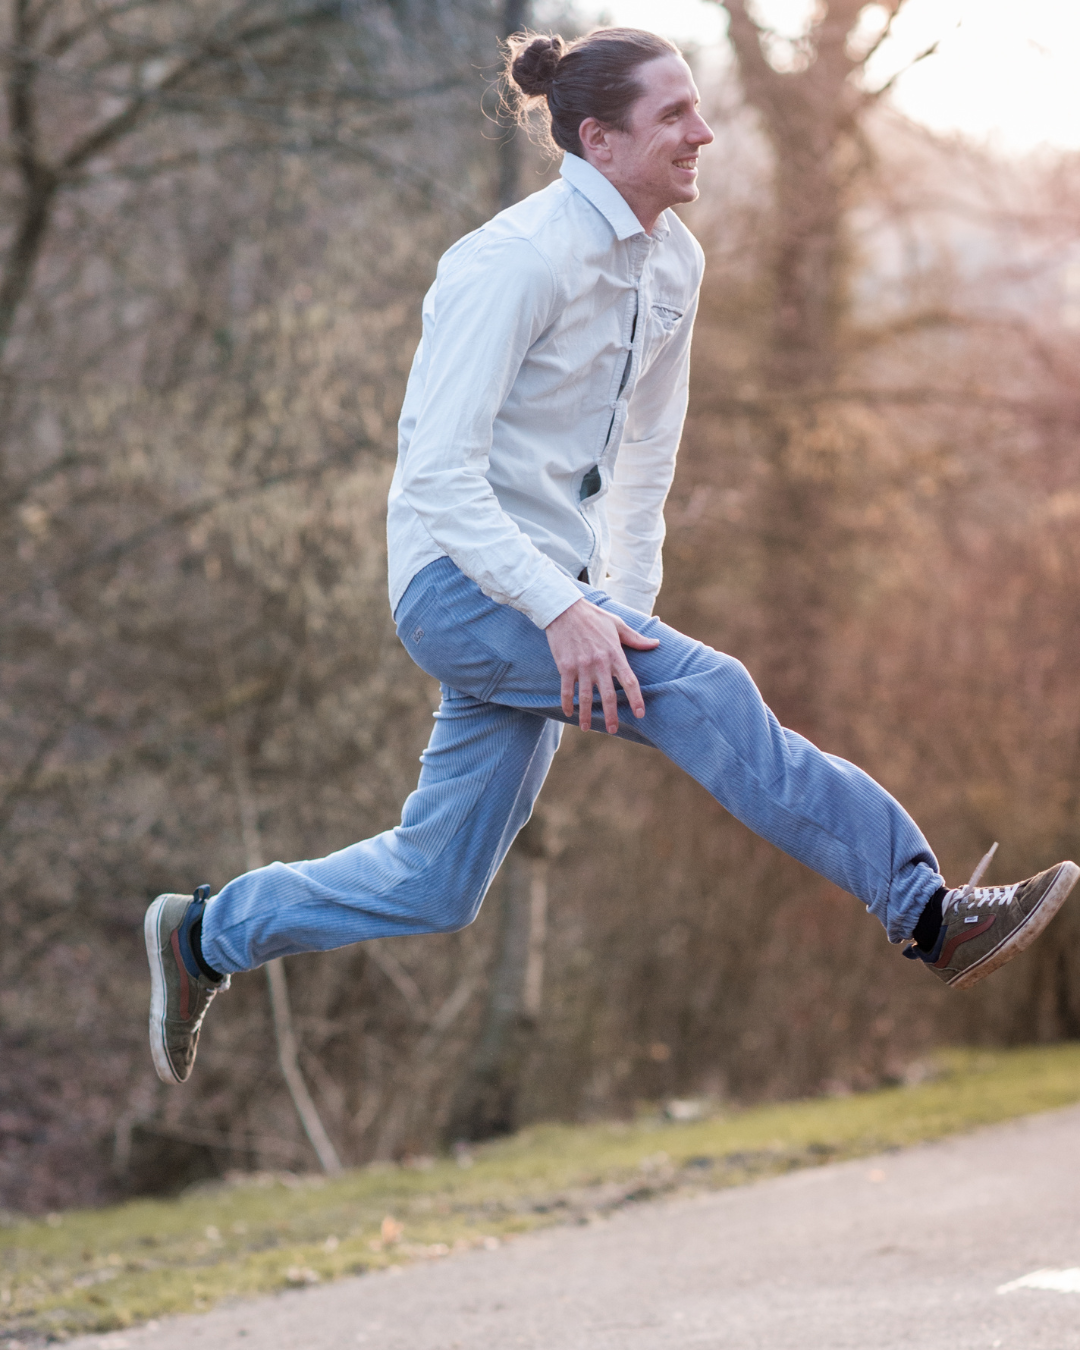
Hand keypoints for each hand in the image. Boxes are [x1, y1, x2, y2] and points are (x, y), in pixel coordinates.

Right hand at [545, 599, 659, 733]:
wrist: (565, 610)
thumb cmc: (593, 617)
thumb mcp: (618, 625)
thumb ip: (636, 638)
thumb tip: (656, 644)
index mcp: (615, 655)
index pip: (629, 681)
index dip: (636, 699)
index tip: (640, 714)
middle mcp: (599, 663)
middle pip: (607, 695)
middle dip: (611, 715)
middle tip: (614, 730)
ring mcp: (581, 666)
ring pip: (585, 697)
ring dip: (586, 715)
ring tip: (587, 728)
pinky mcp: (565, 666)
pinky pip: (566, 690)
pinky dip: (567, 703)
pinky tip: (568, 713)